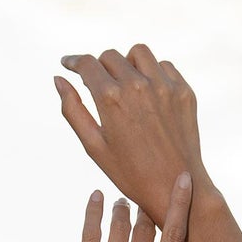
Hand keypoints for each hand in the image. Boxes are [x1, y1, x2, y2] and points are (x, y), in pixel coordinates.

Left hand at [37, 175, 225, 241]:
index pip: (174, 238)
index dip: (179, 204)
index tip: (181, 179)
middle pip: (146, 227)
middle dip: (147, 207)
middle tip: (145, 197)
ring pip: (120, 225)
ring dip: (123, 207)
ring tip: (123, 202)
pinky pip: (90, 233)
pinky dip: (94, 211)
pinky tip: (96, 197)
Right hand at [54, 44, 208, 227]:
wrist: (176, 188)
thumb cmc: (130, 173)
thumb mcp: (94, 146)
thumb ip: (73, 110)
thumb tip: (58, 79)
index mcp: (111, 99)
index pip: (87, 64)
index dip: (74, 62)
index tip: (69, 64)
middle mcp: (137, 86)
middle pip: (110, 56)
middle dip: (101, 68)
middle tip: (101, 86)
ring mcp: (164, 87)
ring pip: (138, 53)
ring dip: (128, 63)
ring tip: (127, 85)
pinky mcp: (183, 91)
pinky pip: (163, 66)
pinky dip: (153, 73)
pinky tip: (149, 94)